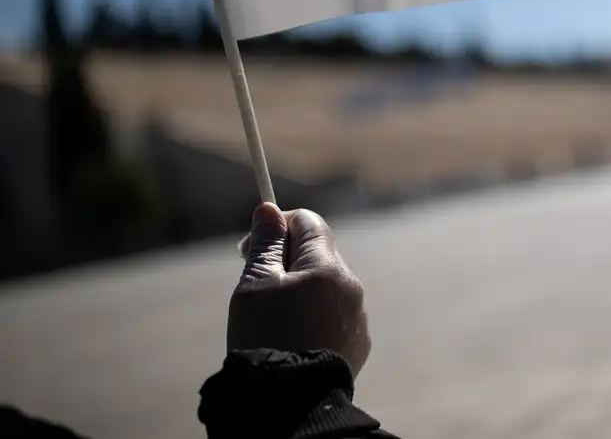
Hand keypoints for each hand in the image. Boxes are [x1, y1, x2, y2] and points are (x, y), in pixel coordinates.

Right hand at [228, 204, 371, 375]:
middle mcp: (351, 287)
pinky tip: (291, 338)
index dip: (279, 226)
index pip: (309, 223)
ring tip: (272, 319)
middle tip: (255, 284)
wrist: (289, 401)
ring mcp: (358, 317)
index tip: (251, 246)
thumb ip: (265, 244)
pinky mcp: (357, 343)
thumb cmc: (266, 338)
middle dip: (286, 261)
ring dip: (300, 291)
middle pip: (318, 254)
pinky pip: (334, 316)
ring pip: (325, 287)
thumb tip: (269, 210)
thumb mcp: (255, 285)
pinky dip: (313, 317)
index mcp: (328, 267)